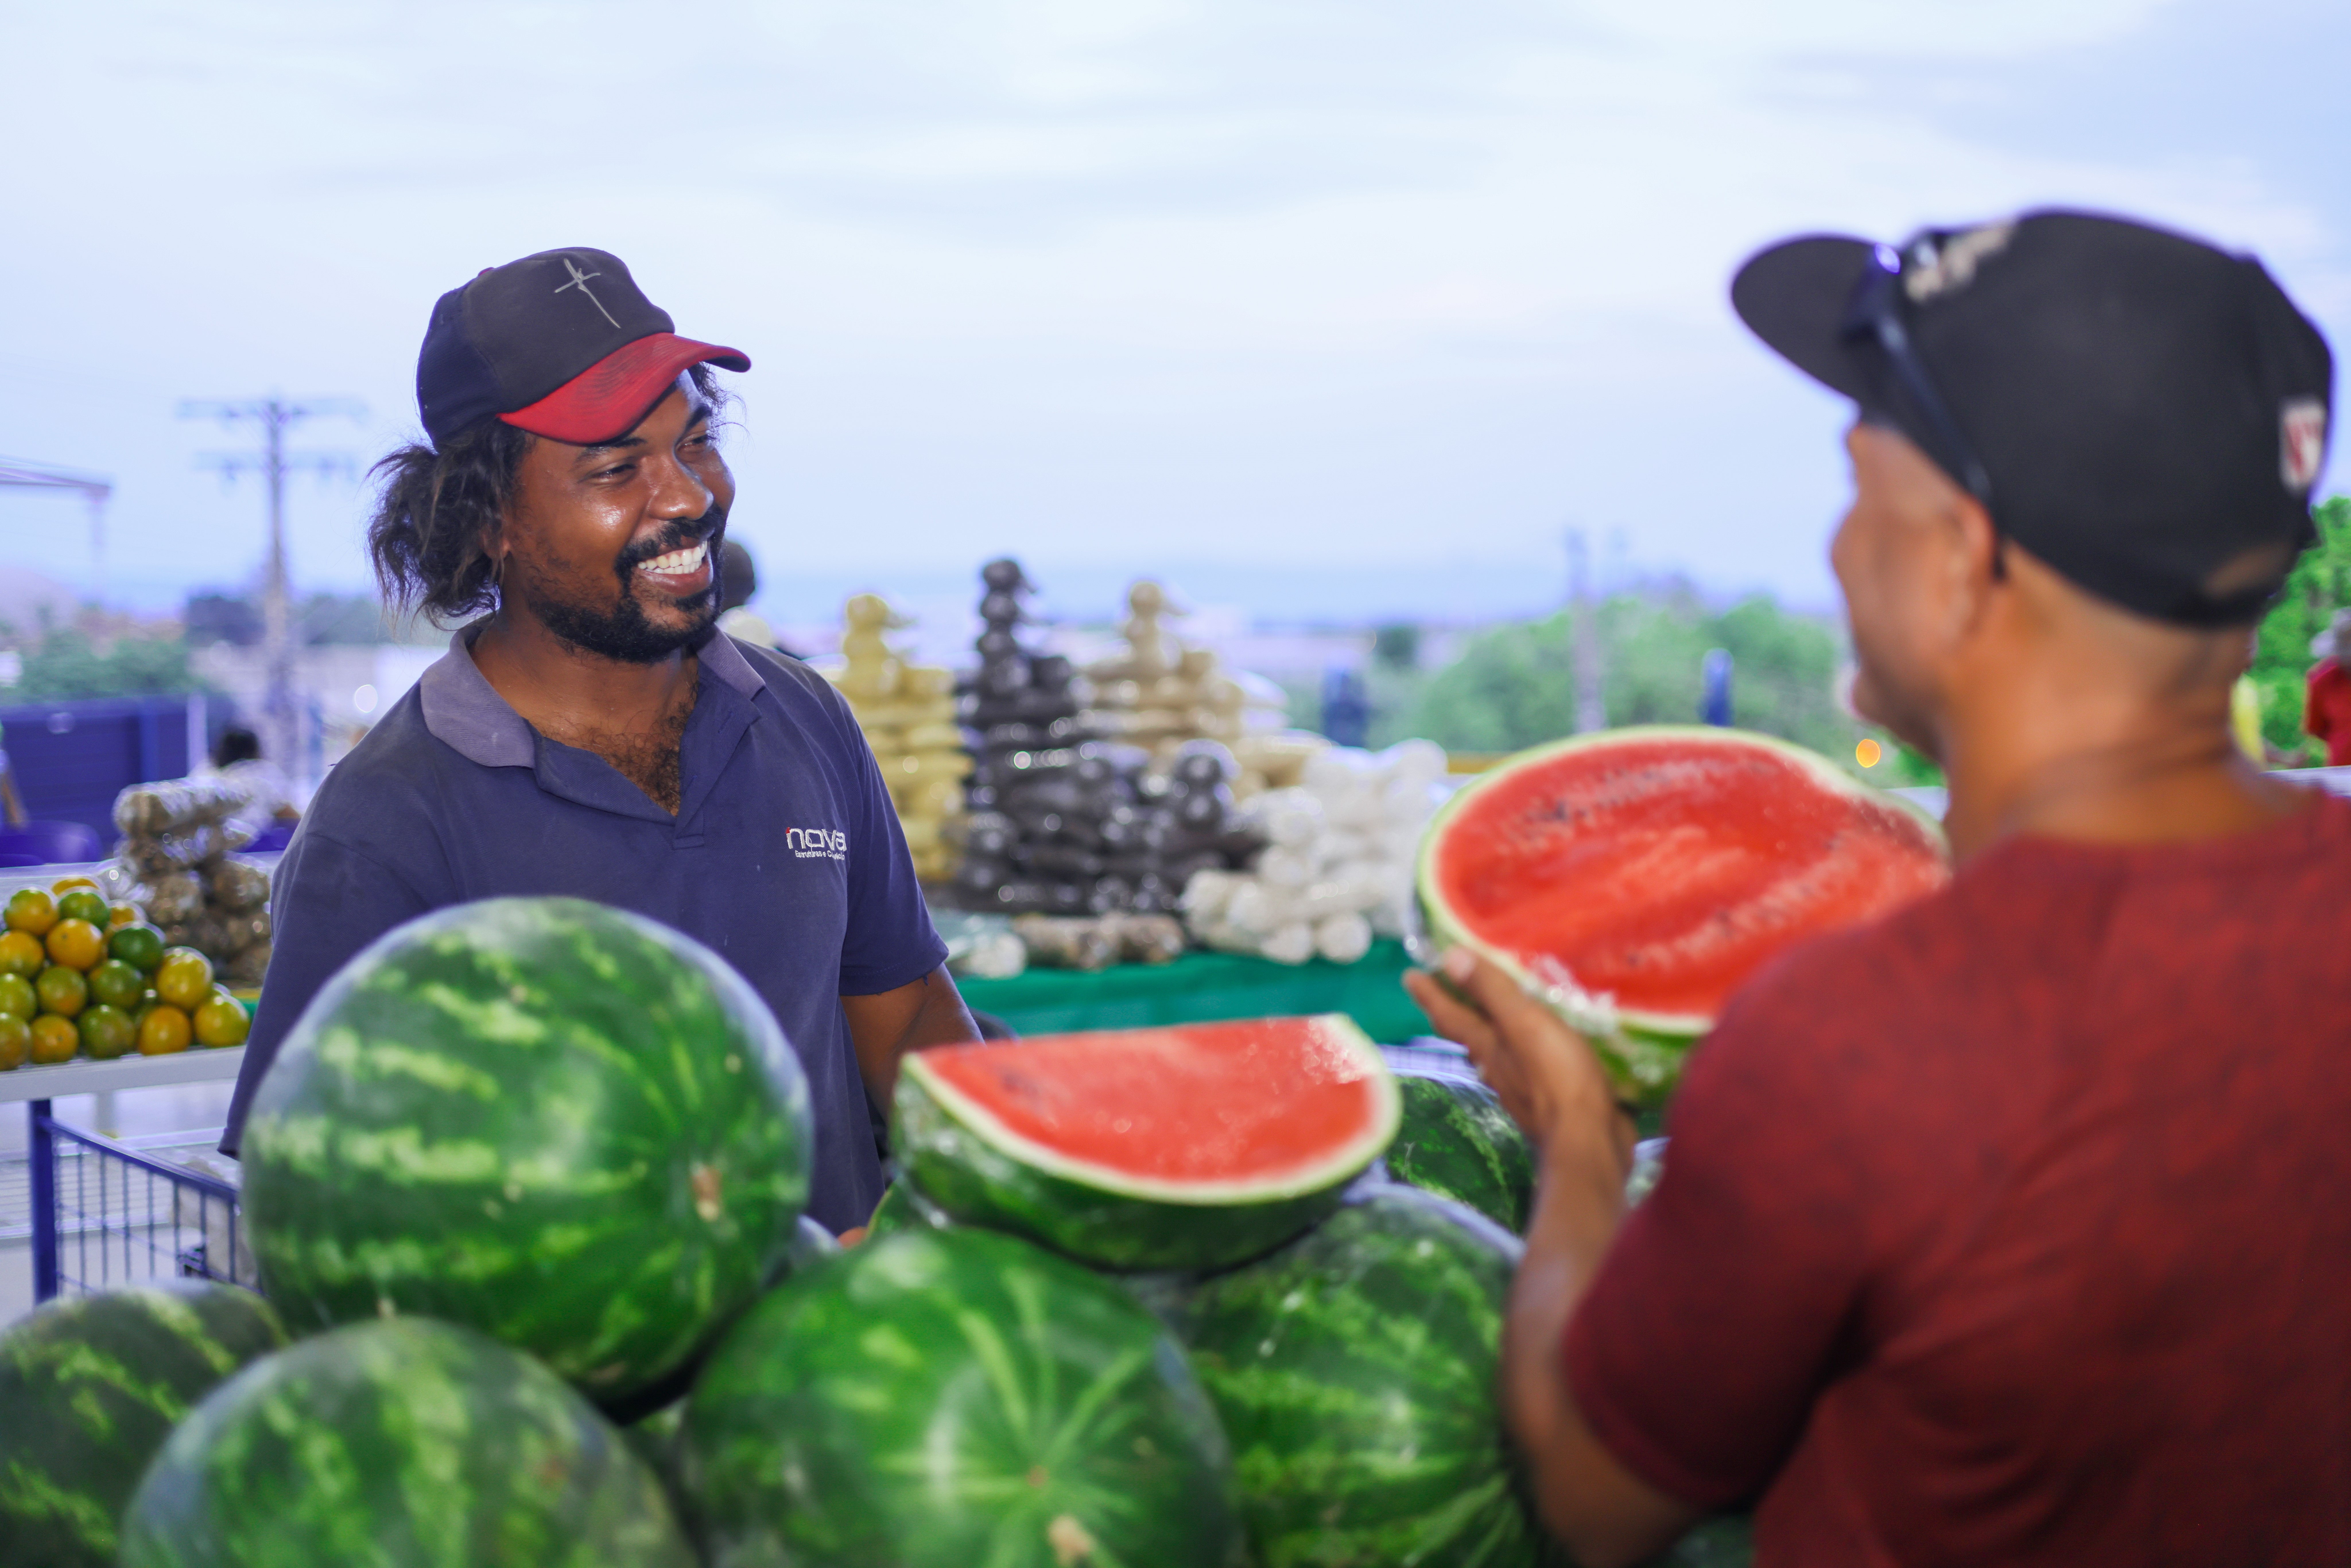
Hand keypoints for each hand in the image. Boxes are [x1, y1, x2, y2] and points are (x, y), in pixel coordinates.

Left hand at [1404, 948, 1631, 1173]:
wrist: (1587, 1141)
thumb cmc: (1556, 1077)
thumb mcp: (1523, 1023)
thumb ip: (1492, 991)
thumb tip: (1450, 957)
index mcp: (1487, 1047)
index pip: (1450, 1015)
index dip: (1430, 994)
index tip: (1408, 975)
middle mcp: (1496, 1067)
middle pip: (1468, 1035)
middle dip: (1456, 1011)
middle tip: (1447, 991)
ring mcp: (1521, 1087)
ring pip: (1496, 1053)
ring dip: (1490, 1032)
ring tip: (1493, 1014)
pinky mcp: (1549, 1100)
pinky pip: (1527, 1067)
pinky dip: (1524, 1050)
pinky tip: (1537, 1048)